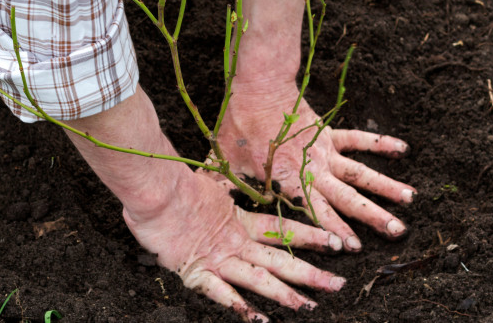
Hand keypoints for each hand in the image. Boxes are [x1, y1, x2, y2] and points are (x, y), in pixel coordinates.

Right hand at [67, 87, 343, 321]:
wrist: (153, 187)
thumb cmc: (173, 184)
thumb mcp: (205, 186)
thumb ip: (220, 192)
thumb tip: (229, 187)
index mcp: (237, 220)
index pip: (281, 229)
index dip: (308, 236)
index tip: (334, 241)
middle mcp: (234, 241)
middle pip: (279, 259)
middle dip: (310, 272)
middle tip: (338, 283)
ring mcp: (218, 258)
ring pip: (259, 279)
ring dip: (285, 293)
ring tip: (309, 305)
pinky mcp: (197, 271)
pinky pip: (222, 294)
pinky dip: (240, 307)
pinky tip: (259, 320)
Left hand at [218, 81, 416, 250]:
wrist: (257, 84)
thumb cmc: (238, 124)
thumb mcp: (225, 159)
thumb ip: (221, 183)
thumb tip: (205, 201)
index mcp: (289, 180)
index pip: (315, 212)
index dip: (334, 230)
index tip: (353, 248)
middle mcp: (312, 168)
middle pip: (347, 198)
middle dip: (372, 217)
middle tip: (396, 232)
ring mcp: (324, 151)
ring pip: (360, 173)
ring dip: (385, 186)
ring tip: (409, 200)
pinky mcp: (328, 133)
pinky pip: (358, 139)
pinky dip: (380, 142)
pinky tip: (404, 149)